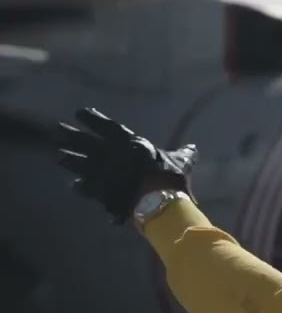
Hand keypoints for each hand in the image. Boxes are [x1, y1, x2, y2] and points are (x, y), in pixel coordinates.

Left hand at [54, 108, 197, 224]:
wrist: (160, 200)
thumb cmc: (170, 177)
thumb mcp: (180, 163)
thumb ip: (183, 154)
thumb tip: (192, 148)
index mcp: (130, 143)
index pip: (108, 127)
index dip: (94, 119)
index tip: (79, 112)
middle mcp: (112, 154)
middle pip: (86, 142)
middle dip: (72, 136)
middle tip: (58, 130)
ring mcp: (103, 172)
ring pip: (80, 163)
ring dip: (70, 160)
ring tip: (59, 158)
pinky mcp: (100, 191)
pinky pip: (85, 187)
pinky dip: (80, 186)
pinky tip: (74, 185)